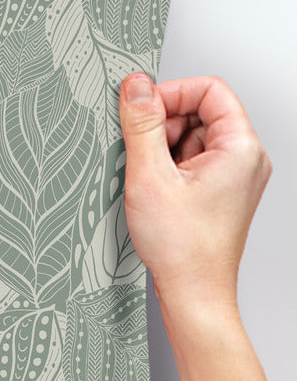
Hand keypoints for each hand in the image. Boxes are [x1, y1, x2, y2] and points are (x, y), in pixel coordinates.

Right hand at [118, 71, 271, 315]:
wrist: (194, 293)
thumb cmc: (183, 248)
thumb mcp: (150, 177)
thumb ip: (142, 125)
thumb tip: (135, 86)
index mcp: (240, 148)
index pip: (209, 90)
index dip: (171, 93)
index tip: (140, 109)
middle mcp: (245, 159)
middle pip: (200, 114)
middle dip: (163, 125)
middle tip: (139, 152)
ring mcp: (234, 178)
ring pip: (193, 139)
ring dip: (162, 150)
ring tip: (148, 181)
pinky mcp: (220, 194)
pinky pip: (192, 164)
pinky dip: (168, 170)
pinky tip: (153, 192)